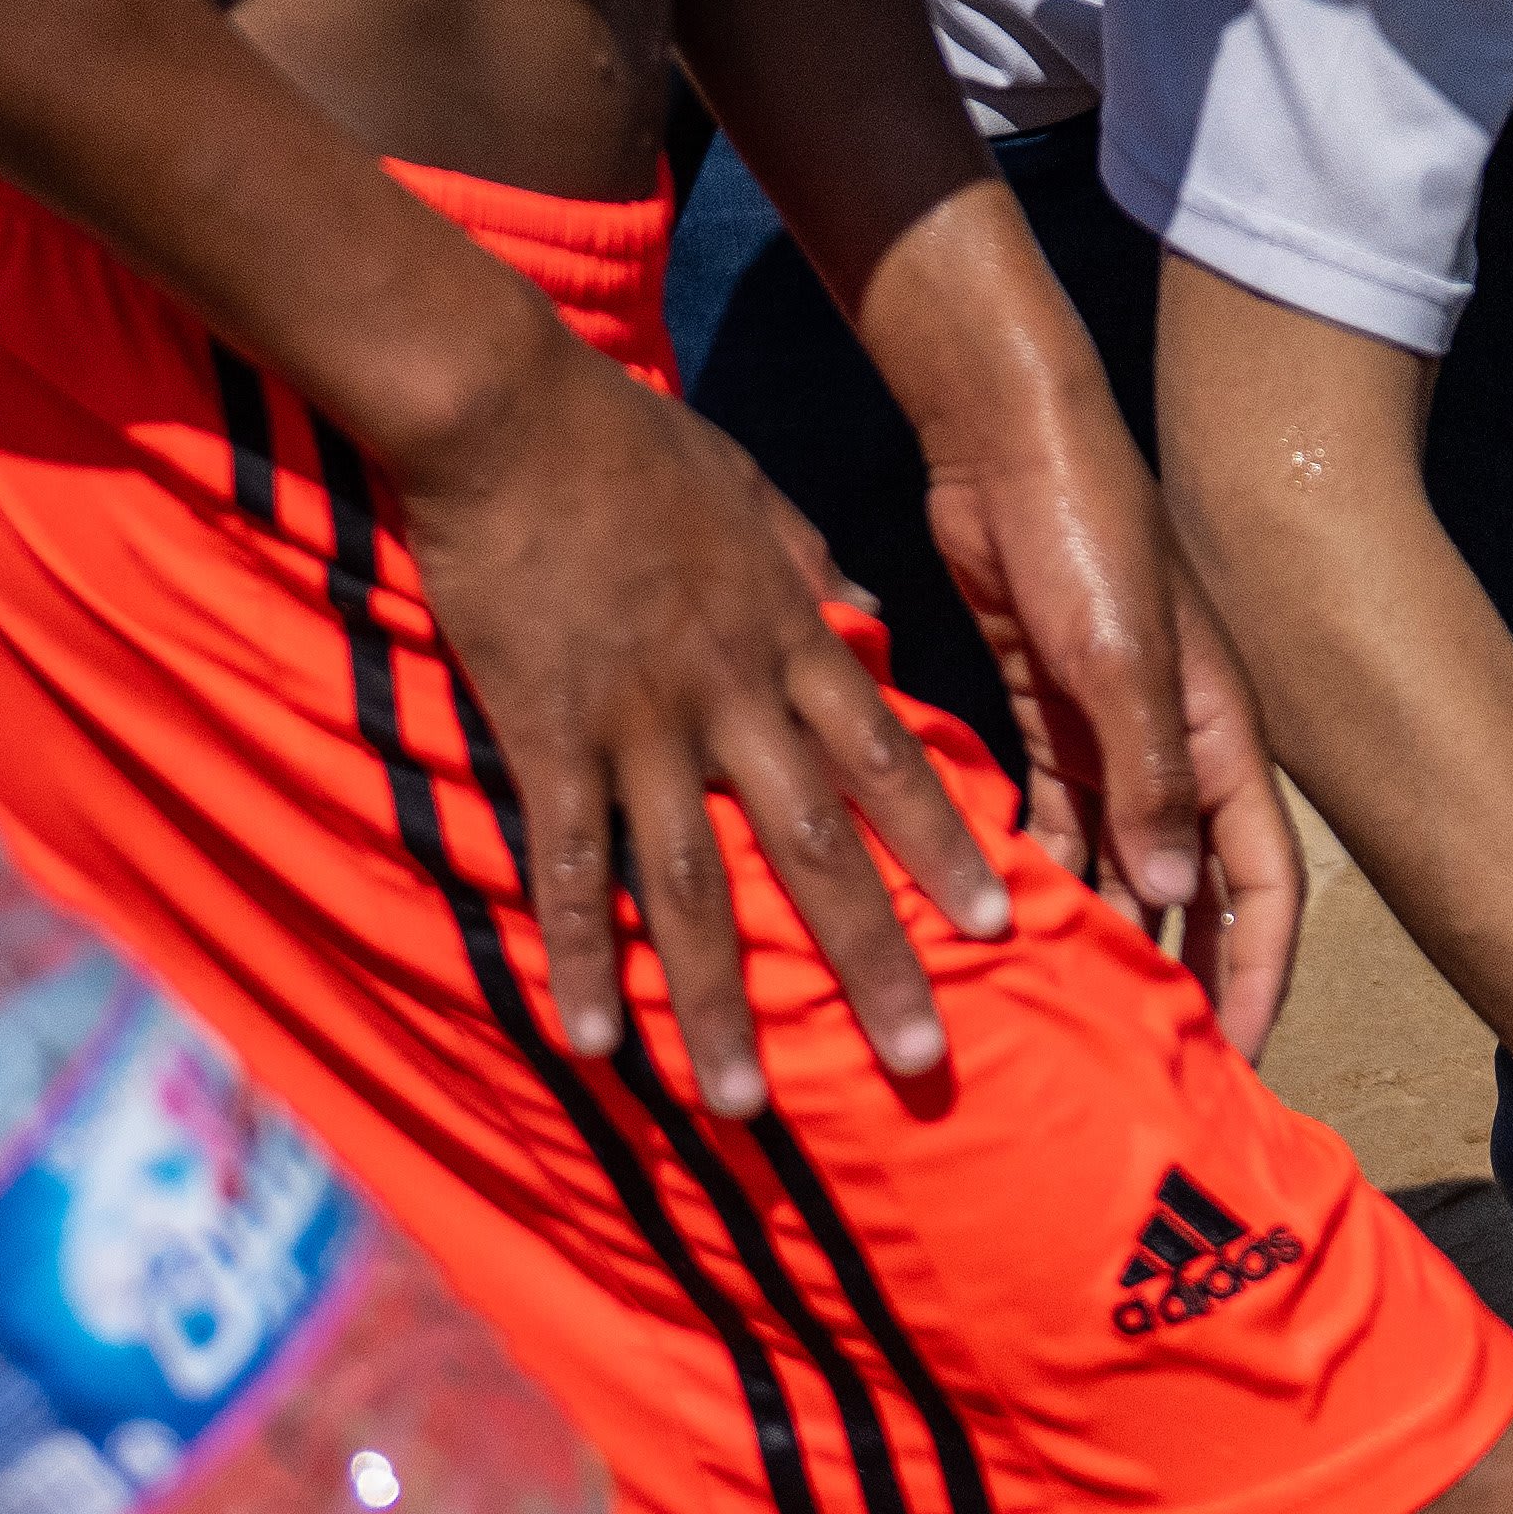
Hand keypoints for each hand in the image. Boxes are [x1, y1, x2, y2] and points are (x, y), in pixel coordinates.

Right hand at [383, 343, 1005, 1117]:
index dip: (944, 846)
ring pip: (693, 888)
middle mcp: (730, 696)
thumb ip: (809, 566)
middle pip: (815, 849)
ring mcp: (638, 723)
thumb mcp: (751, 494)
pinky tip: (590, 1040)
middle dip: (874, 960)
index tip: (1002, 925)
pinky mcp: (546, 733)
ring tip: (745, 1104)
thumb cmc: (629, 440)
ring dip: (721, 1003)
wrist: (511, 409)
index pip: (888, 760)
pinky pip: (568, 866)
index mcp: (788, 637)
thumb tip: (860, 608)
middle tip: (925, 1059)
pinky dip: (581, 958)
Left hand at [923, 407, 1299, 1055]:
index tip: (1237, 1058)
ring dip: (1100, 930)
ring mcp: (1113, 731)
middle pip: (1191, 890)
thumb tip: (1176, 899)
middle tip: (1145, 1066)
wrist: (1007, 443)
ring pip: (1116, 862)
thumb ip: (1152, 779)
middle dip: (1178, 976)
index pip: (1265, 887)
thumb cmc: (1086, 536)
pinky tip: (1004, 924)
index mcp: (1225, 738)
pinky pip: (1051, 818)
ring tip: (1068, 1018)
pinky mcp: (1047, 712)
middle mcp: (1178, 746)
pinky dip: (1038, 869)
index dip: (1258, 975)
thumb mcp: (1124, 662)